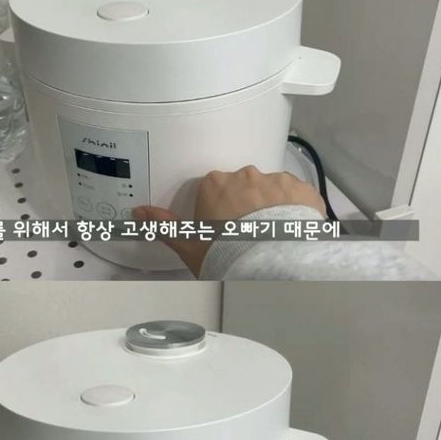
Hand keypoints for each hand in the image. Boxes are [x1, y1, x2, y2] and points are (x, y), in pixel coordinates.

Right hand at [132, 167, 325, 276]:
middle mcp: (245, 176)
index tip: (223, 229)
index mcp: (214, 185)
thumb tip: (137, 212)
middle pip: (243, 187)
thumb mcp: (190, 245)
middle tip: (248, 235)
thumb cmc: (228, 255)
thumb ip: (163, 224)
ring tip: (274, 236)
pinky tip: (292, 231)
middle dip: (246, 206)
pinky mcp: (302, 189)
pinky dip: (295, 209)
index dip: (218, 211)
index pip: (213, 190)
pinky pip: (297, 195)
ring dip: (271, 207)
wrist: (273, 263)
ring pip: (271, 190)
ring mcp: (276, 180)